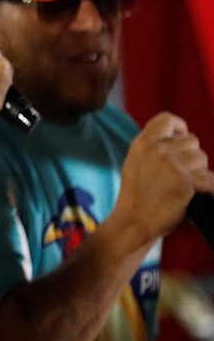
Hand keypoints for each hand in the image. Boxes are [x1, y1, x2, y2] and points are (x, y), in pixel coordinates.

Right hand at [112, 112, 213, 243]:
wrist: (134, 221)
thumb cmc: (136, 195)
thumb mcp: (135, 162)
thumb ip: (153, 148)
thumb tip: (178, 139)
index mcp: (142, 143)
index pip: (168, 119)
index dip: (179, 128)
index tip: (180, 139)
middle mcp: (157, 150)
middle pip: (192, 141)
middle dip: (191, 156)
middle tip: (180, 173)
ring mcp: (172, 165)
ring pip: (202, 158)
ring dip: (199, 172)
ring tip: (184, 185)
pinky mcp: (186, 182)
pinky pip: (211, 179)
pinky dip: (209, 188)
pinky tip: (199, 194)